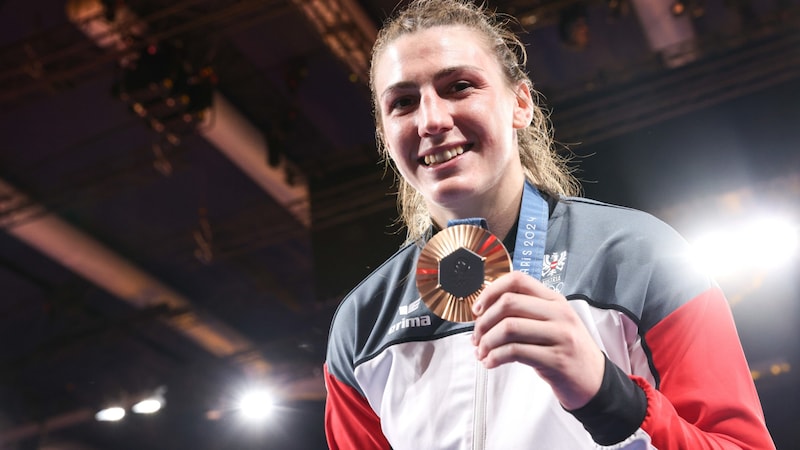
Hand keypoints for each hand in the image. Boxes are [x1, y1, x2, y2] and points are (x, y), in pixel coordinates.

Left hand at [471, 271, 605, 409]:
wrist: (594, 381)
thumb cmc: (565, 350)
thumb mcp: (551, 322)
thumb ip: (525, 312)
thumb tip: (484, 309)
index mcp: (554, 299)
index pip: (517, 280)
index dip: (491, 291)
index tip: (477, 308)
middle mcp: (559, 313)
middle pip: (508, 302)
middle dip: (483, 321)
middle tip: (476, 337)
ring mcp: (560, 335)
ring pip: (508, 327)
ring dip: (487, 341)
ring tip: (482, 353)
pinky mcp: (556, 359)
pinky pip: (515, 352)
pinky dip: (495, 357)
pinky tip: (491, 362)